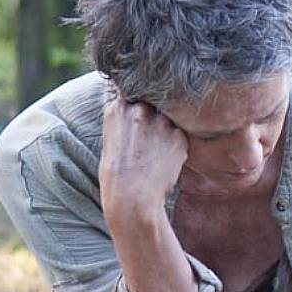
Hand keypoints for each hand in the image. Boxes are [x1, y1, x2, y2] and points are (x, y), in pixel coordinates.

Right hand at [99, 94, 187, 225]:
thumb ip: (126, 120)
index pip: (135, 94)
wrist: (131, 197)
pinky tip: (163, 163)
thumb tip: (140, 110)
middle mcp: (139, 109)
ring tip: (154, 156)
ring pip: (169, 121)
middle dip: (154, 120)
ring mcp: (160, 121)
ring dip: (165, 134)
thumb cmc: (117, 175)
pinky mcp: (178, 135)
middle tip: (148, 144)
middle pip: (154, 104)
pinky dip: (175, 148)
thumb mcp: (111, 140)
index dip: (140, 110)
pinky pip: (180, 137)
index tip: (140, 123)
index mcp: (118, 108)